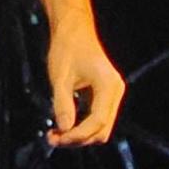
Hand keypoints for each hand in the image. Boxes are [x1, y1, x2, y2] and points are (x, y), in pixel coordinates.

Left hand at [41, 18, 124, 148]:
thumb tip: (64, 129)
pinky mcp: (106, 95)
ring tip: (55, 135)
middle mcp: (116, 91)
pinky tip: (63, 126)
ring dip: (80, 135)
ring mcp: (113, 94)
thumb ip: (62, 105)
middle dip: (78, 138)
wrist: (73, 30)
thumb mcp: (60, 78)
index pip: (97, 121)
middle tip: (52, 138)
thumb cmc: (67, 48)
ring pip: (100, 128)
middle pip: (102, 129)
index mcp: (108, 85)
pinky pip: (97, 119)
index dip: (77, 135)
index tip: (57, 138)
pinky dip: (82, 126)